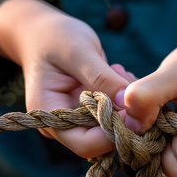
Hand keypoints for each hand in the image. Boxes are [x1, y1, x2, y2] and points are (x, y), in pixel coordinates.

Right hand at [0, 0, 134, 157]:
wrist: (43, 32)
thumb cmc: (54, 37)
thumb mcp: (78, 52)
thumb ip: (102, 78)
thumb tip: (128, 103)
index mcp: (50, 115)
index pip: (85, 144)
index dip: (113, 133)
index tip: (133, 107)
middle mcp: (62, 125)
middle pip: (101, 141)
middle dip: (122, 116)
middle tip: (127, 79)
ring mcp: (76, 120)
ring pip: (112, 128)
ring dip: (125, 104)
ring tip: (119, 71)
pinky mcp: (89, 112)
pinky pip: (113, 115)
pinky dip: (123, 98)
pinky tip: (118, 74)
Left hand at [120, 39, 176, 176]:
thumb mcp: (170, 72)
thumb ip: (146, 94)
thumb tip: (132, 127)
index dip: (163, 136)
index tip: (162, 112)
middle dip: (163, 151)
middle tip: (163, 122)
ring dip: (166, 158)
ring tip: (171, 129)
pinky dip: (174, 163)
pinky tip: (176, 139)